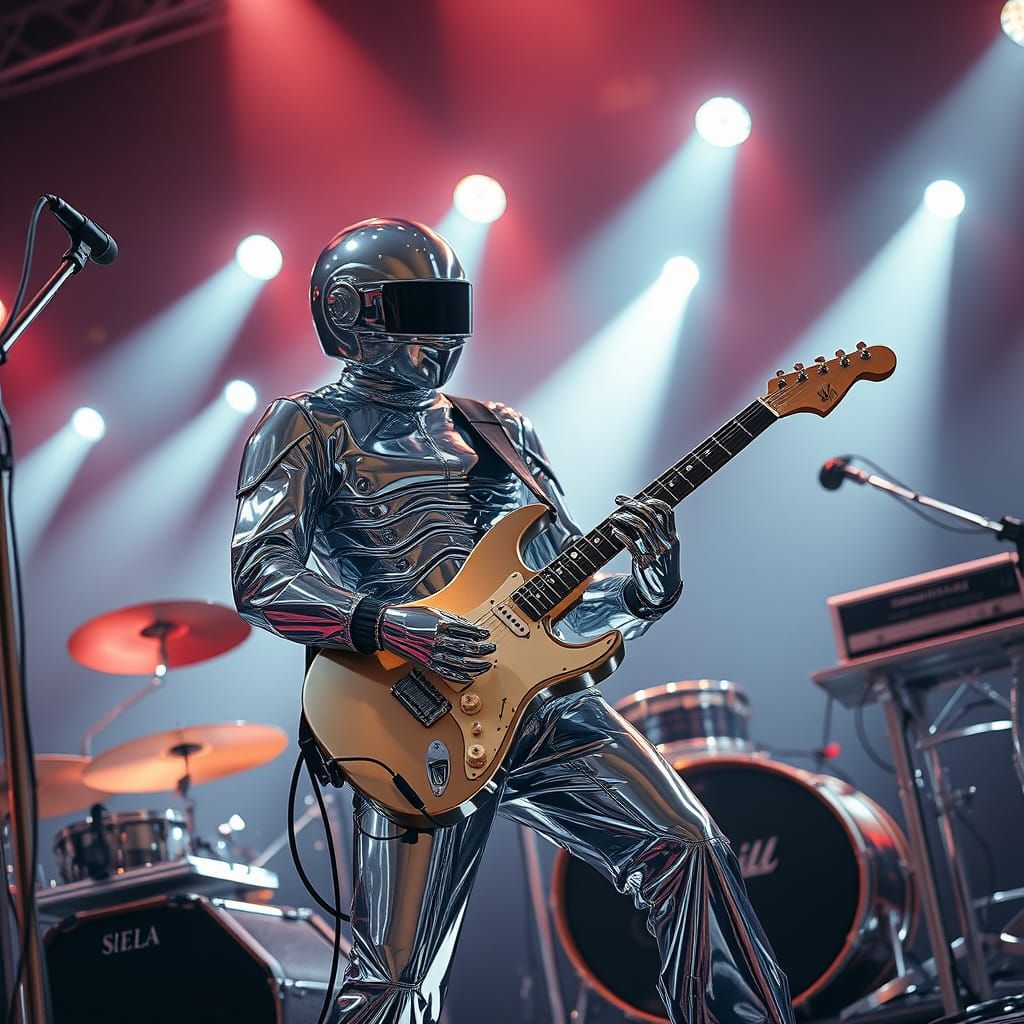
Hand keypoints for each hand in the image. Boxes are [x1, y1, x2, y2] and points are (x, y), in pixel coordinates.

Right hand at [378, 605, 494, 683]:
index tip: (486, 635)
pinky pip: (446, 673)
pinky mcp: (426, 664)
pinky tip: (470, 677)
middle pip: (467, 647)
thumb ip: (451, 619)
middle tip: (491, 648)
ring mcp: (432, 653)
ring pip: (460, 662)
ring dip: (476, 665)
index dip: (479, 633)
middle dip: (482, 649)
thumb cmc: (410, 617)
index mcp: (441, 624)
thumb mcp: (433, 612)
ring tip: (486, 665)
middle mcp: (438, 639)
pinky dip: (460, 676)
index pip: (467, 630)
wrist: (389, 627)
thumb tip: (469, 627)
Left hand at [609, 495, 682, 614]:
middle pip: (649, 516)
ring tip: (614, 516)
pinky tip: (614, 531)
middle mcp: (665, 543)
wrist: (663, 593)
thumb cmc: (662, 567)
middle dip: (632, 504)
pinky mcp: (643, 563)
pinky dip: (621, 535)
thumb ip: (655, 532)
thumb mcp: (665, 549)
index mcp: (673, 538)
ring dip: (624, 517)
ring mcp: (655, 553)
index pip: (667, 511)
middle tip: (618, 500)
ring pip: (639, 527)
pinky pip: (630, 544)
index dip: (653, 501)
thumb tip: (636, 514)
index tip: (640, 498)